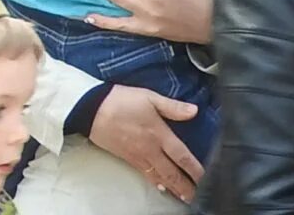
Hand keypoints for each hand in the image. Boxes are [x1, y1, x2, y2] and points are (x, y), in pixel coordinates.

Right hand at [86, 84, 202, 202]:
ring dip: (173, 188)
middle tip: (195, 194)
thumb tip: (194, 111)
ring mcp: (138, 156)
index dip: (195, 169)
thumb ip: (172, 106)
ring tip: (183, 196)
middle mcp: (151, 149)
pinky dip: (156, 182)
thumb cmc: (120, 100)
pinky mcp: (126, 157)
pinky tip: (160, 186)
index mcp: (159, 134)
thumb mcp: (147, 97)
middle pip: (172, 173)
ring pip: (160, 177)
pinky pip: (145, 174)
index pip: (182, 156)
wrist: (90, 108)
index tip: (203, 177)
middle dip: (186, 185)